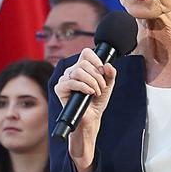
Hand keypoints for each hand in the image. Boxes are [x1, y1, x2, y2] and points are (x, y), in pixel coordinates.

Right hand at [54, 48, 117, 171]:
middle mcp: (72, 71)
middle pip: (83, 63)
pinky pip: (70, 81)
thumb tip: (107, 65)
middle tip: (101, 87)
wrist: (92, 118)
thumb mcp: (108, 85)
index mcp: (82, 67)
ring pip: (77, 71)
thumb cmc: (97, 102)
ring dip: (91, 82)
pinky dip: (83, 87)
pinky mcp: (60, 88)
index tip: (103, 71)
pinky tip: (89, 93)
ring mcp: (65, 79)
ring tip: (96, 92)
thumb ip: (110, 74)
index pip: (86, 53)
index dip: (95, 60)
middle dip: (97, 76)